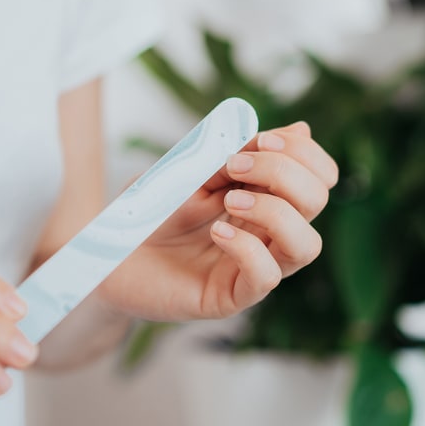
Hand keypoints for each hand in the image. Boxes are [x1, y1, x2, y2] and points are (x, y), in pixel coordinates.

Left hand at [99, 121, 336, 320]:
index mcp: (267, 198)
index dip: (303, 154)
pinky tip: (216, 233)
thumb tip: (301, 129)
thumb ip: (243, 150)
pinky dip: (247, 248)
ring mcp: (252, 267)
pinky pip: (265, 277)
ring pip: (306, 245)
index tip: (263, 139)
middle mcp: (268, 234)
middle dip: (285, 173)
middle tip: (236, 165)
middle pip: (317, 202)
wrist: (105, 248)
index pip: (319, 177)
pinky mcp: (230, 296)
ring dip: (275, 212)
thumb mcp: (196, 167)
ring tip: (229, 201)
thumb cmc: (149, 208)